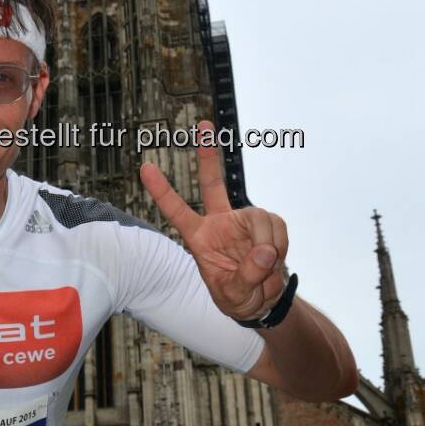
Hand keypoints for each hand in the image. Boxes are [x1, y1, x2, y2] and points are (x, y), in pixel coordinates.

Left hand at [140, 121, 287, 321]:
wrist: (264, 300)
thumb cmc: (238, 297)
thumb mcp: (235, 296)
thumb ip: (247, 275)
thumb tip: (264, 251)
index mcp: (199, 237)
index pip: (177, 210)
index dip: (161, 190)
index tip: (144, 168)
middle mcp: (220, 222)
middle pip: (212, 183)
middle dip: (209, 154)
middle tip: (204, 125)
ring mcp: (244, 221)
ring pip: (261, 217)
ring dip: (269, 245)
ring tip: (266, 268)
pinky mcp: (267, 224)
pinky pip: (277, 227)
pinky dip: (280, 246)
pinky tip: (275, 260)